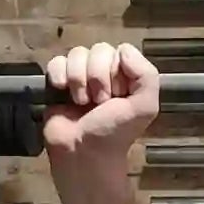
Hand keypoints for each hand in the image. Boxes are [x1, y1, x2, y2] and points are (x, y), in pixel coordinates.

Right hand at [41, 41, 159, 162]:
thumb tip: (123, 50)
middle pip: (98, 50)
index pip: (121, 51)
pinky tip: (62, 91)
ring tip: (82, 102)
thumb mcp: (144, 107)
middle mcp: (104, 72)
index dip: (117, 72)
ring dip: (79, 79)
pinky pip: (56, 62)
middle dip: (98, 77)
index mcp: (127, 76)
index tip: (118, 95)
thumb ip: (147, 76)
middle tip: (99, 102)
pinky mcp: (58, 82)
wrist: (82, 153)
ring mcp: (80, 76)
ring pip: (77, 54)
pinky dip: (59, 75)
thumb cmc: (115, 133)